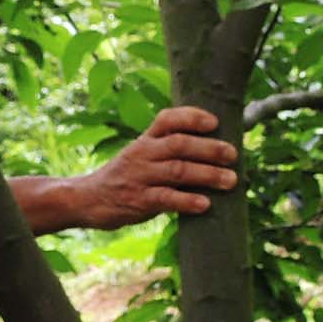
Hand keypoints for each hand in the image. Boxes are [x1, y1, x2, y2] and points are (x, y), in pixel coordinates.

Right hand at [77, 107, 240, 227]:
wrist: (88, 199)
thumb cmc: (127, 176)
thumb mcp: (142, 154)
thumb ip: (169, 148)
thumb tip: (216, 147)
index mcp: (146, 139)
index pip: (168, 119)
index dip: (192, 117)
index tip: (215, 122)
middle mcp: (143, 153)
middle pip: (179, 144)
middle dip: (209, 148)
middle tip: (234, 154)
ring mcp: (140, 177)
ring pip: (177, 171)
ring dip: (207, 175)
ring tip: (231, 181)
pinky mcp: (139, 201)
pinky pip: (166, 199)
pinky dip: (187, 201)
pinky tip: (205, 204)